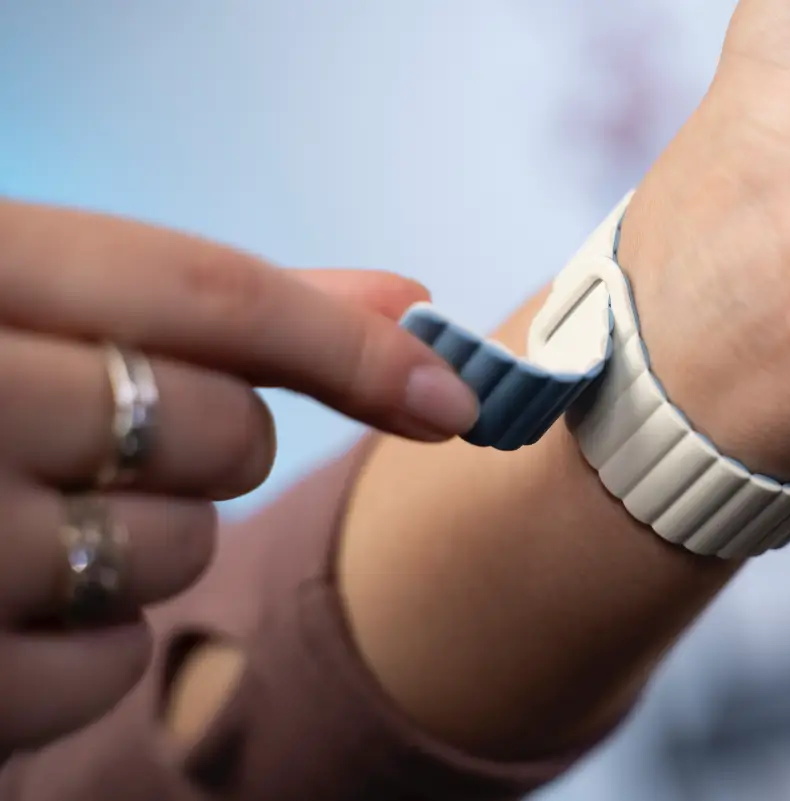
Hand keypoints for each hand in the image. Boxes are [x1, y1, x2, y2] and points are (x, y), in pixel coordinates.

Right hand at [0, 200, 477, 755]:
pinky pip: (108, 666)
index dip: (350, 344)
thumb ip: (217, 308)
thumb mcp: (38, 309)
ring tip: (36, 517)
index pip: (204, 293)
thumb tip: (408, 298)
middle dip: (209, 440)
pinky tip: (18, 606)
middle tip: (113, 435)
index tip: (450, 394)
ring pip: (176, 552)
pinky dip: (95, 649)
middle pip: (213, 425)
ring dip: (149, 545)